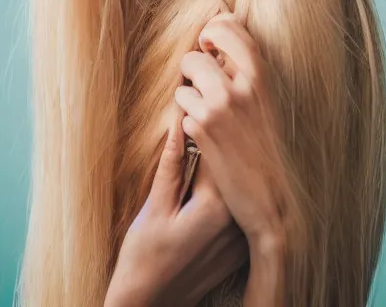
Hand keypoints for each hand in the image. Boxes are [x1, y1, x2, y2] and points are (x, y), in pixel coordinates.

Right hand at [104, 103, 248, 306]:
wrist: (150, 304)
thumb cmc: (143, 257)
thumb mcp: (153, 207)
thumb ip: (171, 163)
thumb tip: (179, 122)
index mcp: (215, 206)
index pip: (219, 148)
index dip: (208, 120)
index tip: (197, 99)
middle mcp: (236, 219)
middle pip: (233, 165)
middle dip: (219, 137)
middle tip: (206, 111)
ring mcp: (241, 235)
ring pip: (238, 184)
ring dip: (226, 161)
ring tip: (212, 139)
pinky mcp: (240, 245)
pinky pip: (239, 205)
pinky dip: (230, 188)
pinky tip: (218, 176)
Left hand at [175, 11, 285, 247]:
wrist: (270, 196)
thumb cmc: (266, 144)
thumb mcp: (265, 98)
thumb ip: (244, 68)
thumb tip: (218, 33)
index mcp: (259, 74)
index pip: (228, 26)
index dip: (211, 31)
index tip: (208, 45)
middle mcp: (240, 85)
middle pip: (196, 53)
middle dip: (191, 66)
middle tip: (199, 81)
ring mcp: (219, 105)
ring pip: (184, 80)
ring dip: (187, 96)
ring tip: (205, 113)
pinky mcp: (202, 128)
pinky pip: (181, 109)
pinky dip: (188, 121)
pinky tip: (205, 137)